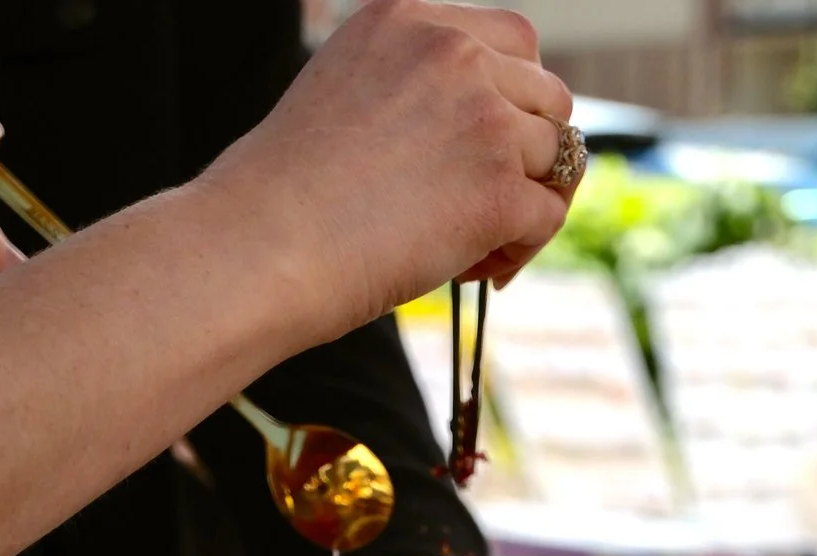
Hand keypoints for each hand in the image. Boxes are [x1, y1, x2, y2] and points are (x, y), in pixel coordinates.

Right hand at [198, 1, 574, 338]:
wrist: (259, 246)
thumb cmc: (282, 194)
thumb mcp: (345, 94)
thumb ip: (412, 91)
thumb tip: (480, 136)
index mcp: (408, 20)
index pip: (512, 41)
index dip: (513, 98)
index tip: (486, 145)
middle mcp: (452, 54)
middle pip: (548, 98)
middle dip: (529, 152)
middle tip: (485, 202)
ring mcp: (483, 119)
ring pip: (557, 158)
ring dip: (526, 204)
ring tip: (473, 246)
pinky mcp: (499, 189)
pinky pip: (548, 216)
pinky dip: (522, 249)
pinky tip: (475, 270)